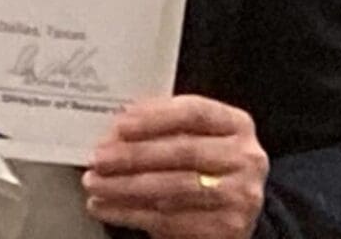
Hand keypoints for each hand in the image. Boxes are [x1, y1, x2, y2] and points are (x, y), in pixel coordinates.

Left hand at [83, 95, 267, 238]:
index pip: (194, 112)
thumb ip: (157, 124)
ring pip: (174, 189)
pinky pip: (171, 221)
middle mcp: (246, 159)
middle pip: (183, 152)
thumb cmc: (199, 161)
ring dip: (124, 187)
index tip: (120, 125)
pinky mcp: (229, 228)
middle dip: (132, 155)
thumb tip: (114, 130)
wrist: (230, 206)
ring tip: (94, 184)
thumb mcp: (189, 133)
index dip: (154, 118)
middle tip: (97, 159)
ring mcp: (240, 196)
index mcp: (235, 124)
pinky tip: (105, 207)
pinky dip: (130, 213)